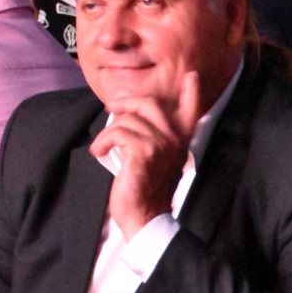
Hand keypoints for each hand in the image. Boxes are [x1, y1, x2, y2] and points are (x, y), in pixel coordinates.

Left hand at [89, 69, 202, 239]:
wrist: (145, 215)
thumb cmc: (145, 188)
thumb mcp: (155, 159)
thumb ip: (153, 136)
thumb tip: (127, 114)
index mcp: (182, 140)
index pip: (191, 111)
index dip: (191, 93)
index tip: (192, 76)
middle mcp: (175, 139)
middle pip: (148, 103)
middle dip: (125, 102)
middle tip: (110, 108)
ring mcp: (161, 144)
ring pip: (126, 120)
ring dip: (107, 133)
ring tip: (102, 147)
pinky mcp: (143, 152)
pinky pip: (116, 133)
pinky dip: (103, 142)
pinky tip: (99, 153)